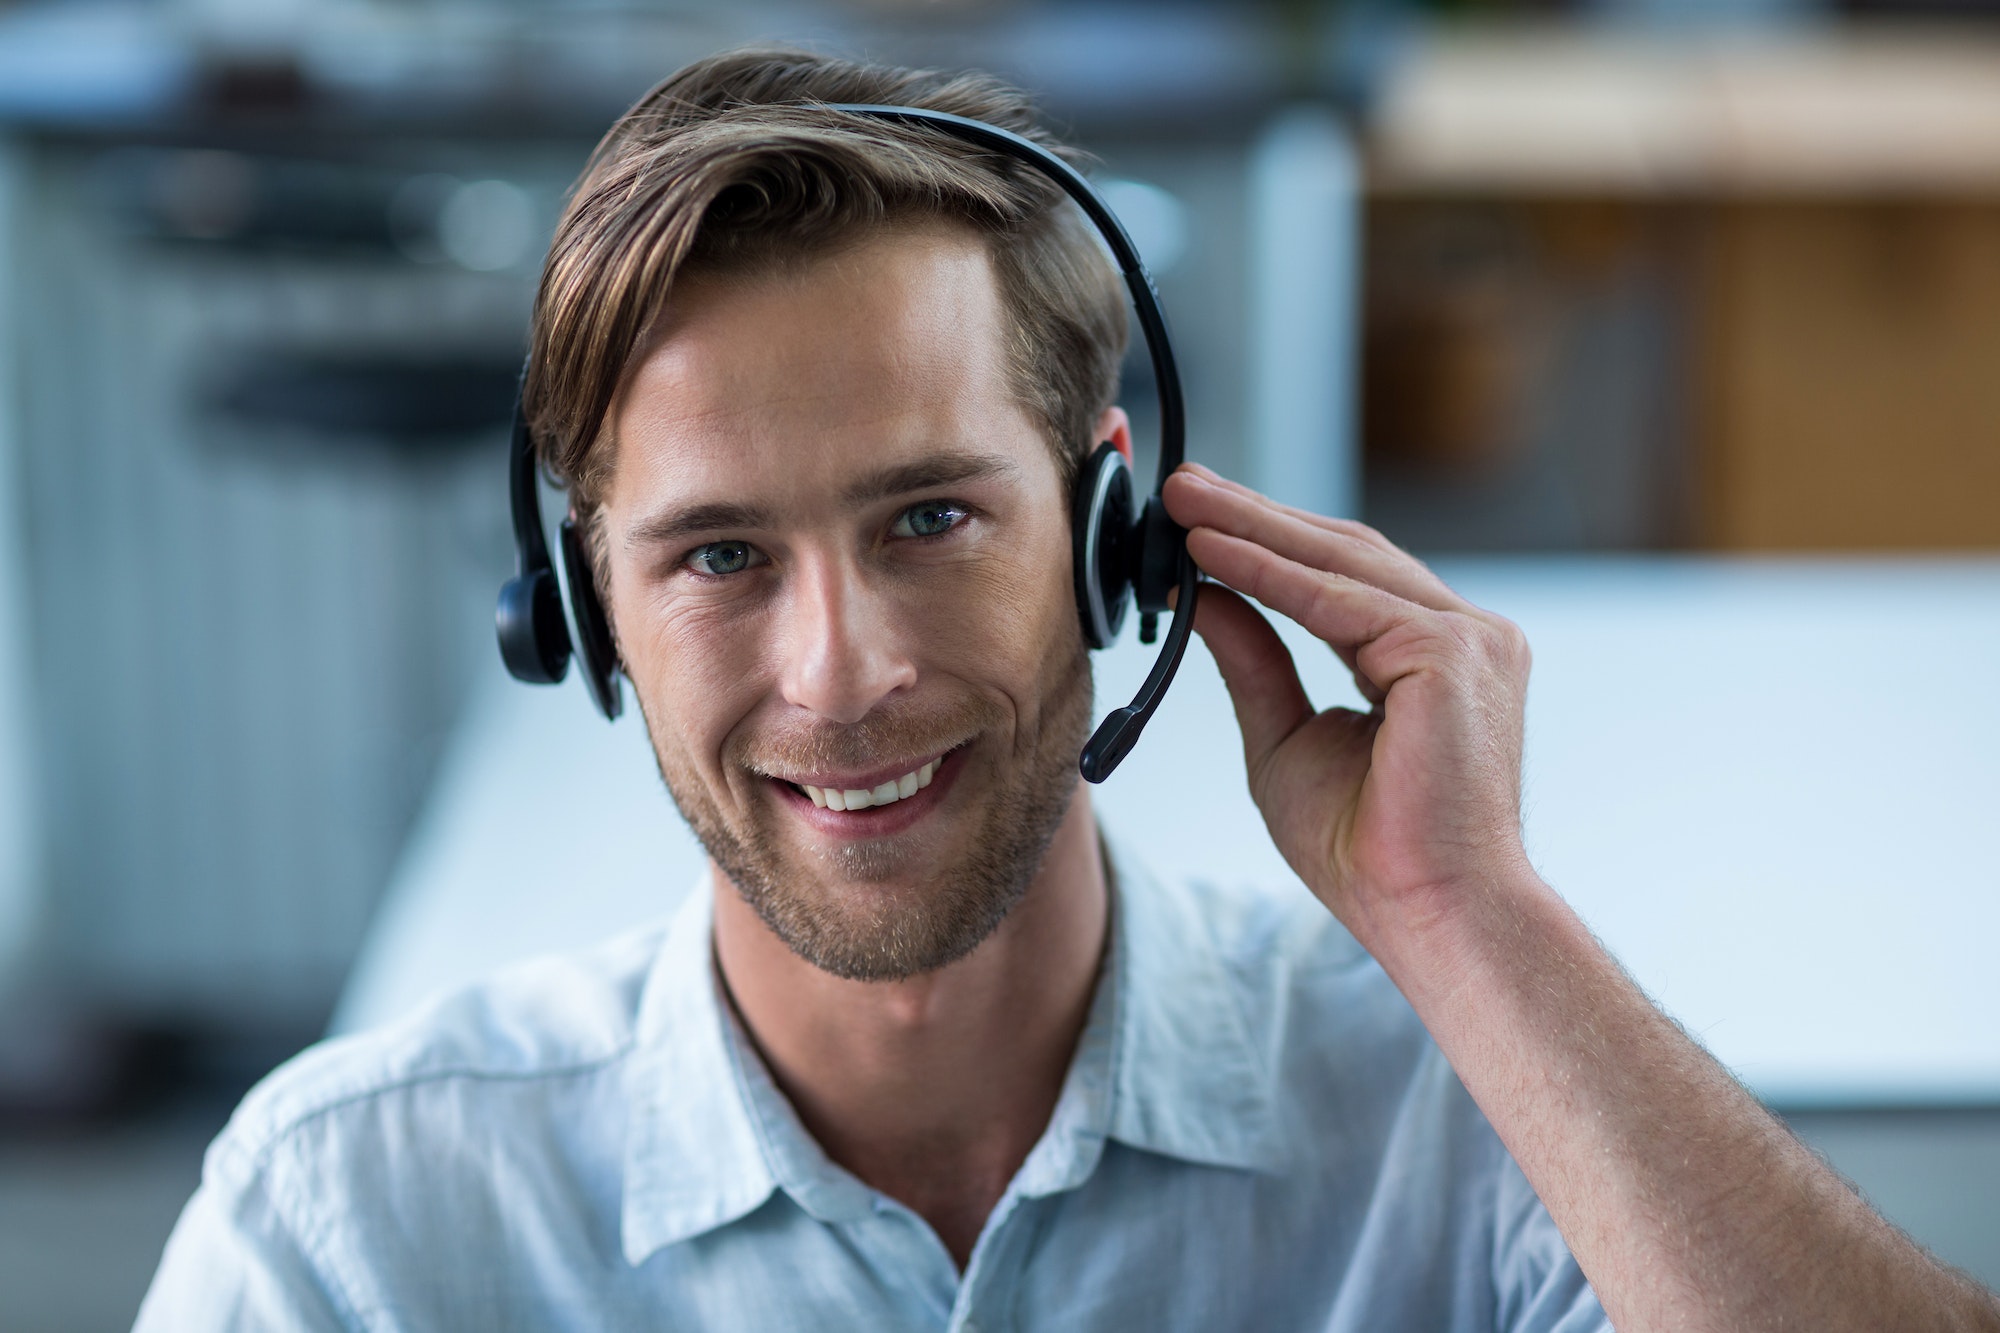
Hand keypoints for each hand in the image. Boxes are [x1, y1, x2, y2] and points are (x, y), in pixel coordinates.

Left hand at [1161, 464, 1534, 948]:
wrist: (1427, 912)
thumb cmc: (1366, 850)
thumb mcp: (1284, 738)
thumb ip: (1254, 661)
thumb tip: (1203, 595)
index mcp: (1435, 656)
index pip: (1343, 575)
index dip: (1267, 539)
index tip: (1194, 517)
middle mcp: (1465, 635)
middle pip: (1343, 551)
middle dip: (1254, 513)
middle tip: (1179, 484)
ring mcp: (1469, 638)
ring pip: (1340, 560)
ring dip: (1252, 525)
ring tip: (1181, 502)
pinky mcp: (1451, 651)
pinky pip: (1337, 599)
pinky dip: (1266, 571)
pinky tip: (1208, 551)